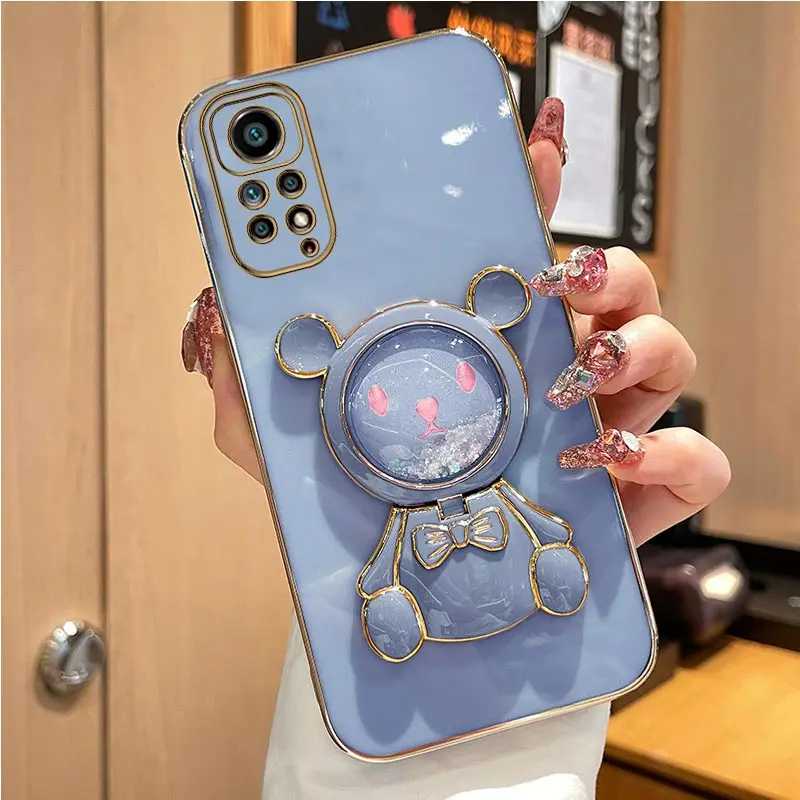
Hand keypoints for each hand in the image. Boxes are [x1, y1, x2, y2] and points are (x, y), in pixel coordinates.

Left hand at [182, 98, 729, 545]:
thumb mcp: (287, 447)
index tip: (531, 146)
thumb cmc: (365, 514)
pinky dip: (666, 451)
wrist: (417, 601)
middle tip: (559, 276)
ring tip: (574, 370)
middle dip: (606, 266)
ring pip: (668, 350)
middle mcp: (557, 370)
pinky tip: (601, 456)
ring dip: (638, 343)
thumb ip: (248, 384)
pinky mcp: (642, 493)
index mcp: (492, 342)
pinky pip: (694, 458)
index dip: (537, 190)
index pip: (528, 246)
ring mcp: (607, 425)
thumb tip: (214, 316)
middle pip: (618, 283)